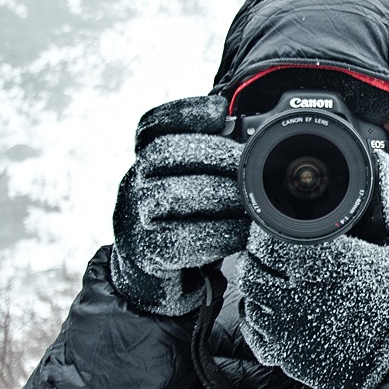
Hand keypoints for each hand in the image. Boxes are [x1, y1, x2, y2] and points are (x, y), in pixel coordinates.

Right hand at [111, 96, 248, 315]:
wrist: (158, 278)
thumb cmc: (188, 224)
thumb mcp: (196, 186)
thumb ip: (214, 161)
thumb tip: (255, 138)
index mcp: (146, 161)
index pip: (152, 125)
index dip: (184, 112)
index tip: (220, 110)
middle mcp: (133, 183)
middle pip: (160, 152)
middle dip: (211, 153)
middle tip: (247, 163)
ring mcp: (133, 218)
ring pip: (168, 193)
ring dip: (217, 194)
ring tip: (249, 201)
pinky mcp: (146, 253)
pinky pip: (179, 238)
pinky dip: (217, 234)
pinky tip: (241, 233)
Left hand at [237, 150, 388, 388]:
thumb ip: (387, 201)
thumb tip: (380, 162)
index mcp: (328, 263)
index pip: (268, 238)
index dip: (266, 229)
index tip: (274, 226)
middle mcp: (302, 296)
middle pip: (251, 268)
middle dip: (257, 257)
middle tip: (272, 252)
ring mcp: (293, 330)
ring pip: (250, 301)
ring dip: (258, 288)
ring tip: (278, 282)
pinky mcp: (292, 358)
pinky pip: (257, 335)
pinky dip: (261, 321)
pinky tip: (279, 313)